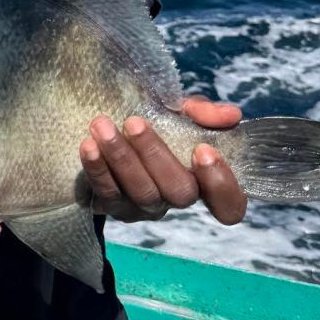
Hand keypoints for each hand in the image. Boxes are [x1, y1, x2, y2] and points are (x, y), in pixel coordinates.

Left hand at [79, 96, 246, 224]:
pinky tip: (88, 145)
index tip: (204, 149)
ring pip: (140, 192)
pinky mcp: (115, 206)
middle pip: (179, 193)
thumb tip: (231, 114)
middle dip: (156, 155)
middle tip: (135, 122)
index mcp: (204, 180)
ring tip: (102, 126)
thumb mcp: (183, 111)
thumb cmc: (160, 121)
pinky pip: (107, 194)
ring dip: (121, 157)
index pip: (229, 205)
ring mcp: (146, 207)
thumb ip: (204, 112)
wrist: (116, 125)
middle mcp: (177, 199)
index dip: (222, 185)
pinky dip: (97, 168)